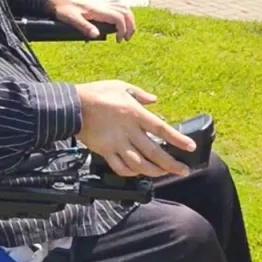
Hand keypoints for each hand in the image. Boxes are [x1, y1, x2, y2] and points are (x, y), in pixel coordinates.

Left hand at [49, 0, 133, 41]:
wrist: (59, 0)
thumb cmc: (64, 9)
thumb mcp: (71, 19)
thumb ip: (84, 27)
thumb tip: (96, 35)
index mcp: (98, 9)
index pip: (118, 17)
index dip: (123, 29)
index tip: (118, 40)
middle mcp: (103, 5)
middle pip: (126, 12)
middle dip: (130, 26)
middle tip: (126, 38)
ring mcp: (103, 3)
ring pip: (124, 7)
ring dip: (129, 19)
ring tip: (125, 32)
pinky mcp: (101, 3)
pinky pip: (118, 5)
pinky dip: (124, 14)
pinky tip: (119, 22)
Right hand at [75, 80, 194, 177]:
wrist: (72, 105)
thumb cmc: (96, 93)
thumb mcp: (121, 86)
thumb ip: (140, 94)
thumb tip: (155, 100)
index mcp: (135, 114)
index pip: (162, 129)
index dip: (177, 139)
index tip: (190, 147)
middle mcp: (128, 131)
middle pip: (154, 152)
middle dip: (171, 164)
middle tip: (184, 171)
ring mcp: (116, 143)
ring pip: (139, 164)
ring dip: (154, 172)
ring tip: (163, 174)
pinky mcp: (104, 151)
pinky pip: (120, 167)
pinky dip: (131, 173)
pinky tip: (138, 173)